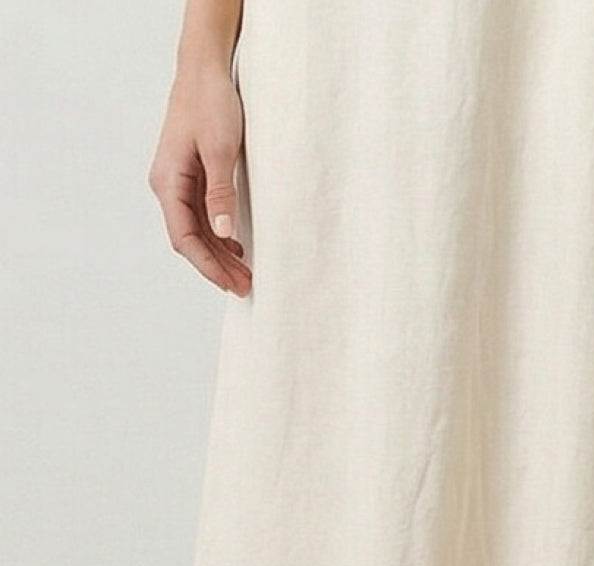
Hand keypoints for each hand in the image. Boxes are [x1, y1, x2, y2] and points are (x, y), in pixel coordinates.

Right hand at [148, 63, 251, 296]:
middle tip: (245, 287)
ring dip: (220, 254)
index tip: (230, 284)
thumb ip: (221, 192)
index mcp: (168, 181)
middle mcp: (168, 185)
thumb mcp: (220, 149)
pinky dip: (219, 235)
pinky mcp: (191, 176)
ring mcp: (178, 181)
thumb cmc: (210, 103)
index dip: (207, 265)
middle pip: (190, 239)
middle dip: (216, 266)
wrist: (204, 70)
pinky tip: (237, 247)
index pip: (184, 238)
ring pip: (197, 229)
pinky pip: (202, 214)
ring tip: (245, 274)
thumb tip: (222, 233)